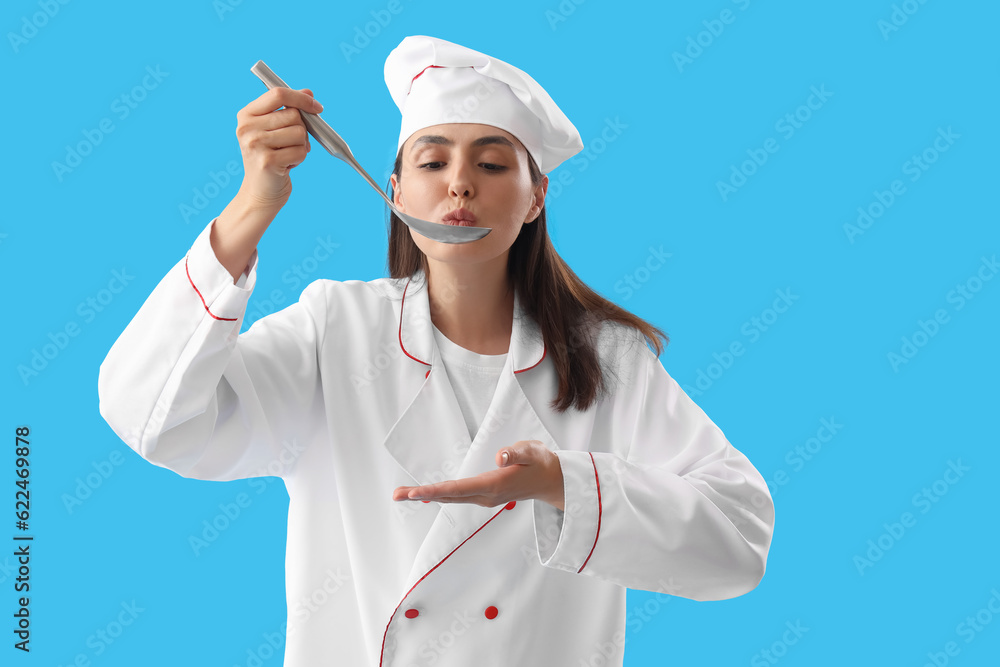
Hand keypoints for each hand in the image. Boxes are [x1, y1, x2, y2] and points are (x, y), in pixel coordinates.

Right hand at [235, 86, 322, 209]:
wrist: (260, 191)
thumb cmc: (270, 157)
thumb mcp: (275, 129)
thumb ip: (289, 109)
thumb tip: (309, 93)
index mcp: (246, 114)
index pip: (278, 94)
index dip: (301, 98)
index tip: (317, 107)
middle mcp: (247, 127)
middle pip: (293, 115)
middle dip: (301, 130)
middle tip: (291, 143)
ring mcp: (255, 144)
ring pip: (299, 133)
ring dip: (301, 146)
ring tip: (287, 155)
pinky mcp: (267, 161)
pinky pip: (300, 152)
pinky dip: (300, 159)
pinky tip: (287, 165)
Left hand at [392, 440, 564, 510]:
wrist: (552, 480)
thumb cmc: (541, 462)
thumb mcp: (533, 451)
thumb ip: (517, 452)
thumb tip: (499, 456)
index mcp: (493, 485)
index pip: (458, 488)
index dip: (435, 490)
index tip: (415, 492)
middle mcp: (485, 496)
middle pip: (448, 496)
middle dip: (421, 494)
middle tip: (396, 495)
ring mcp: (484, 498)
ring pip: (450, 498)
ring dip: (426, 495)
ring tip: (402, 494)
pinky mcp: (483, 495)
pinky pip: (456, 496)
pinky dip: (438, 494)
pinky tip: (426, 493)